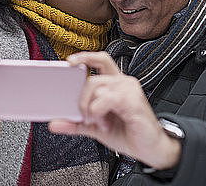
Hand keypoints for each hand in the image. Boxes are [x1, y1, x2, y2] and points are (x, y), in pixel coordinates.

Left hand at [48, 52, 180, 169]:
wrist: (151, 149)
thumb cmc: (128, 133)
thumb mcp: (96, 128)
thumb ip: (76, 123)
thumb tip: (54, 123)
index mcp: (114, 84)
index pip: (99, 60)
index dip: (84, 57)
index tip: (69, 63)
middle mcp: (122, 83)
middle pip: (93, 78)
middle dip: (82, 99)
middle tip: (84, 116)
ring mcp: (129, 89)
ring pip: (98, 87)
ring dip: (91, 108)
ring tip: (98, 123)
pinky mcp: (133, 100)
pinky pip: (107, 98)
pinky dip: (99, 111)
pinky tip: (103, 122)